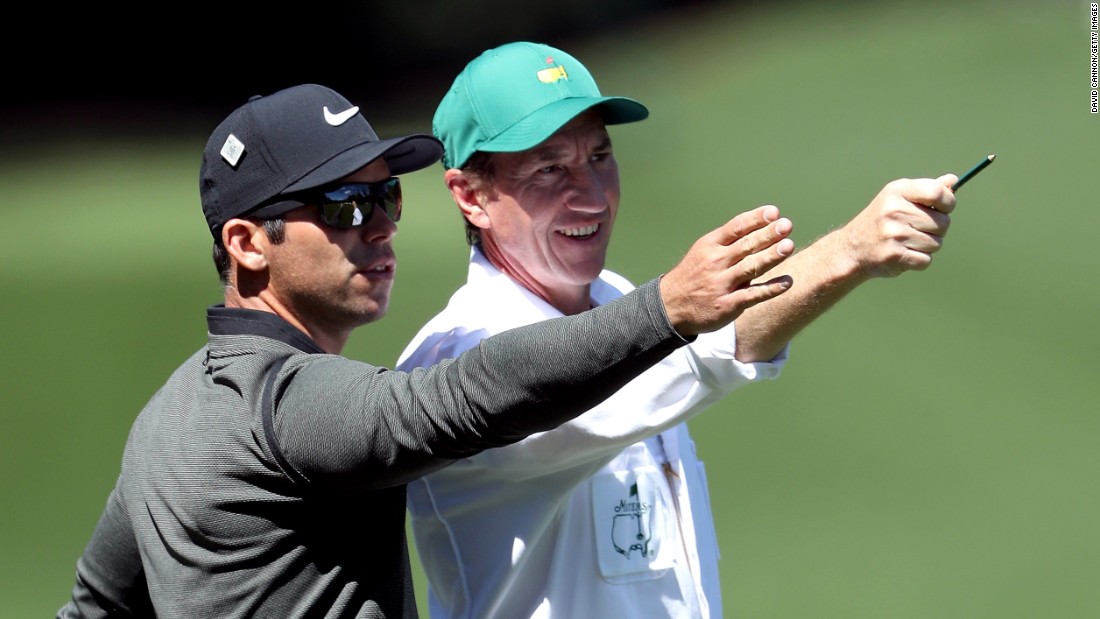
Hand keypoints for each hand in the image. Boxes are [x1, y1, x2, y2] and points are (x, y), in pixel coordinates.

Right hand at [660, 205, 794, 335]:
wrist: (670, 306)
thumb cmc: (694, 275)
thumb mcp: (703, 251)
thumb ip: (729, 241)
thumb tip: (762, 224)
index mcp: (710, 246)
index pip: (736, 228)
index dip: (756, 219)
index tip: (774, 212)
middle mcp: (715, 263)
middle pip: (746, 246)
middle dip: (767, 234)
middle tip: (786, 225)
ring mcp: (721, 284)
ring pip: (751, 268)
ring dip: (771, 256)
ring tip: (789, 246)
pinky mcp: (727, 305)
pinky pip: (752, 296)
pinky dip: (770, 289)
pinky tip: (787, 282)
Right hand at [839, 174, 957, 278]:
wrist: (852, 248)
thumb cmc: (881, 220)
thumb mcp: (898, 198)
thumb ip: (927, 190)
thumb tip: (953, 181)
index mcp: (897, 191)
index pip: (937, 192)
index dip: (948, 202)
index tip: (943, 209)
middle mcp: (894, 211)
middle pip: (943, 222)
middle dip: (937, 229)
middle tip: (918, 229)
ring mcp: (893, 234)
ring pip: (936, 243)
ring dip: (927, 246)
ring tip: (908, 242)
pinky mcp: (894, 256)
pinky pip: (926, 260)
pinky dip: (919, 260)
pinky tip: (904, 254)